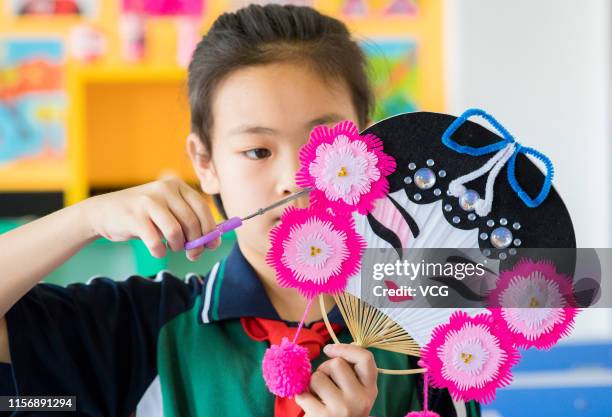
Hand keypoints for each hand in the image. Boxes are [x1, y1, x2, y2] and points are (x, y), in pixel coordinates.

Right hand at [80, 178, 218, 260]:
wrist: (103, 212)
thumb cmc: (143, 215)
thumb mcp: (167, 210)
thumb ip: (188, 220)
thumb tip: (212, 241)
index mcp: (176, 186)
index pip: (202, 207)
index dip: (210, 229)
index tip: (212, 245)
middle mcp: (164, 189)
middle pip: (191, 221)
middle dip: (196, 243)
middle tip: (192, 254)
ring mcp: (148, 201)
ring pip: (175, 232)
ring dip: (177, 246)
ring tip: (172, 248)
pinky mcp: (134, 217)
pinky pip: (156, 242)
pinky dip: (160, 252)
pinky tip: (157, 250)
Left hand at [295, 343, 377, 416]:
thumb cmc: (342, 409)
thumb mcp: (354, 391)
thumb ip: (351, 371)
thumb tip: (334, 347)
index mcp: (370, 390)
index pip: (365, 359)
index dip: (346, 348)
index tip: (329, 349)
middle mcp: (360, 399)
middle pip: (336, 364)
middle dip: (325, 369)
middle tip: (326, 384)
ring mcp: (343, 408)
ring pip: (318, 376)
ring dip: (313, 383)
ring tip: (319, 395)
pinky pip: (304, 393)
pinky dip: (302, 396)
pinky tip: (310, 403)